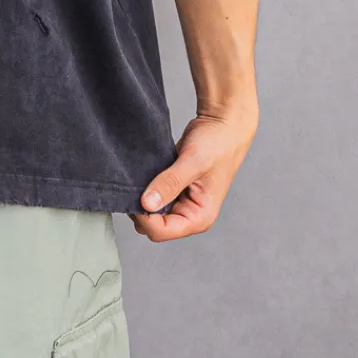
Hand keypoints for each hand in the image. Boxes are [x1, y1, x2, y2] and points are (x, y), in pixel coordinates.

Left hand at [126, 106, 256, 242]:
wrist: (222, 126)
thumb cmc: (217, 144)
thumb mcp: (193, 162)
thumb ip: (170, 183)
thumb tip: (147, 203)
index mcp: (199, 217)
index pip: (161, 231)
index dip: (143, 216)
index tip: (134, 194)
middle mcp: (189, 215)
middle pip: (152, 226)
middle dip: (140, 209)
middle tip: (135, 185)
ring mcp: (180, 204)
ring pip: (149, 213)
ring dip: (141, 199)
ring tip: (141, 178)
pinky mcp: (172, 192)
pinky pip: (150, 199)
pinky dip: (143, 190)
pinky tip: (144, 175)